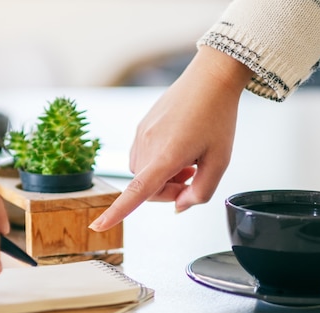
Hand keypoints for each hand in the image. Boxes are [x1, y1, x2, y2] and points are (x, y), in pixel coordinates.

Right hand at [89, 47, 252, 231]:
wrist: (210, 79)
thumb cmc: (217, 117)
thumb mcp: (220, 161)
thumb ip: (202, 192)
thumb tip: (180, 207)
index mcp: (166, 156)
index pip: (136, 192)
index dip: (117, 213)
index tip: (98, 226)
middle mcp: (147, 145)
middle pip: (147, 190)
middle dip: (169, 192)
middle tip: (192, 178)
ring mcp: (141, 135)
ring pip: (144, 175)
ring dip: (164, 177)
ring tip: (188, 161)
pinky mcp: (141, 128)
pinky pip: (143, 158)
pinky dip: (159, 163)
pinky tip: (179, 150)